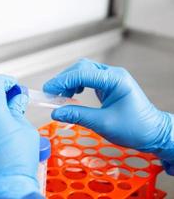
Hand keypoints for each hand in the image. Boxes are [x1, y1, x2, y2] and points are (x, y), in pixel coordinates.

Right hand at [43, 58, 173, 161]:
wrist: (153, 133)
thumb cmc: (134, 128)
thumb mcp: (103, 123)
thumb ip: (78, 115)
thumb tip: (56, 113)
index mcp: (115, 79)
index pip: (83, 73)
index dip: (63, 81)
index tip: (48, 90)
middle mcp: (113, 74)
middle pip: (82, 68)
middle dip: (64, 79)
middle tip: (51, 93)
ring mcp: (111, 78)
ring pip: (83, 72)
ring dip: (69, 82)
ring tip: (60, 97)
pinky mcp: (108, 85)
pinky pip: (88, 79)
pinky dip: (76, 86)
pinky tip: (72, 95)